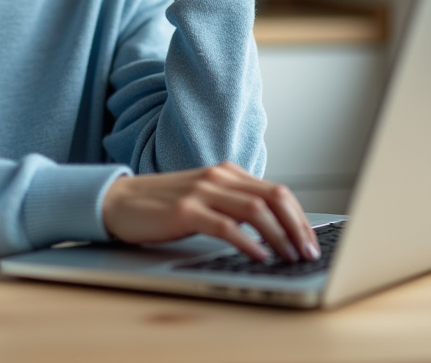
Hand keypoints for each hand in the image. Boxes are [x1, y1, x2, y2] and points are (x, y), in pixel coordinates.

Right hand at [101, 163, 320, 261]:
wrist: (120, 201)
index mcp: (226, 173)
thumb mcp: (204, 198)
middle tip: (310, 253)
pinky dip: (249, 242)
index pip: (277, 191)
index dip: (299, 218)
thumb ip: (233, 205)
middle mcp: (218, 177)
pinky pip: (226, 226)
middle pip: (274, 197)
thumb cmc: (162, 206)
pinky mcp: (185, 210)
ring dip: (280, 237)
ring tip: (291, 257)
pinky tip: (260, 256)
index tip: (311, 242)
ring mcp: (202, 191)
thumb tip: (273, 230)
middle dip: (298, 227)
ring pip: (256, 211)